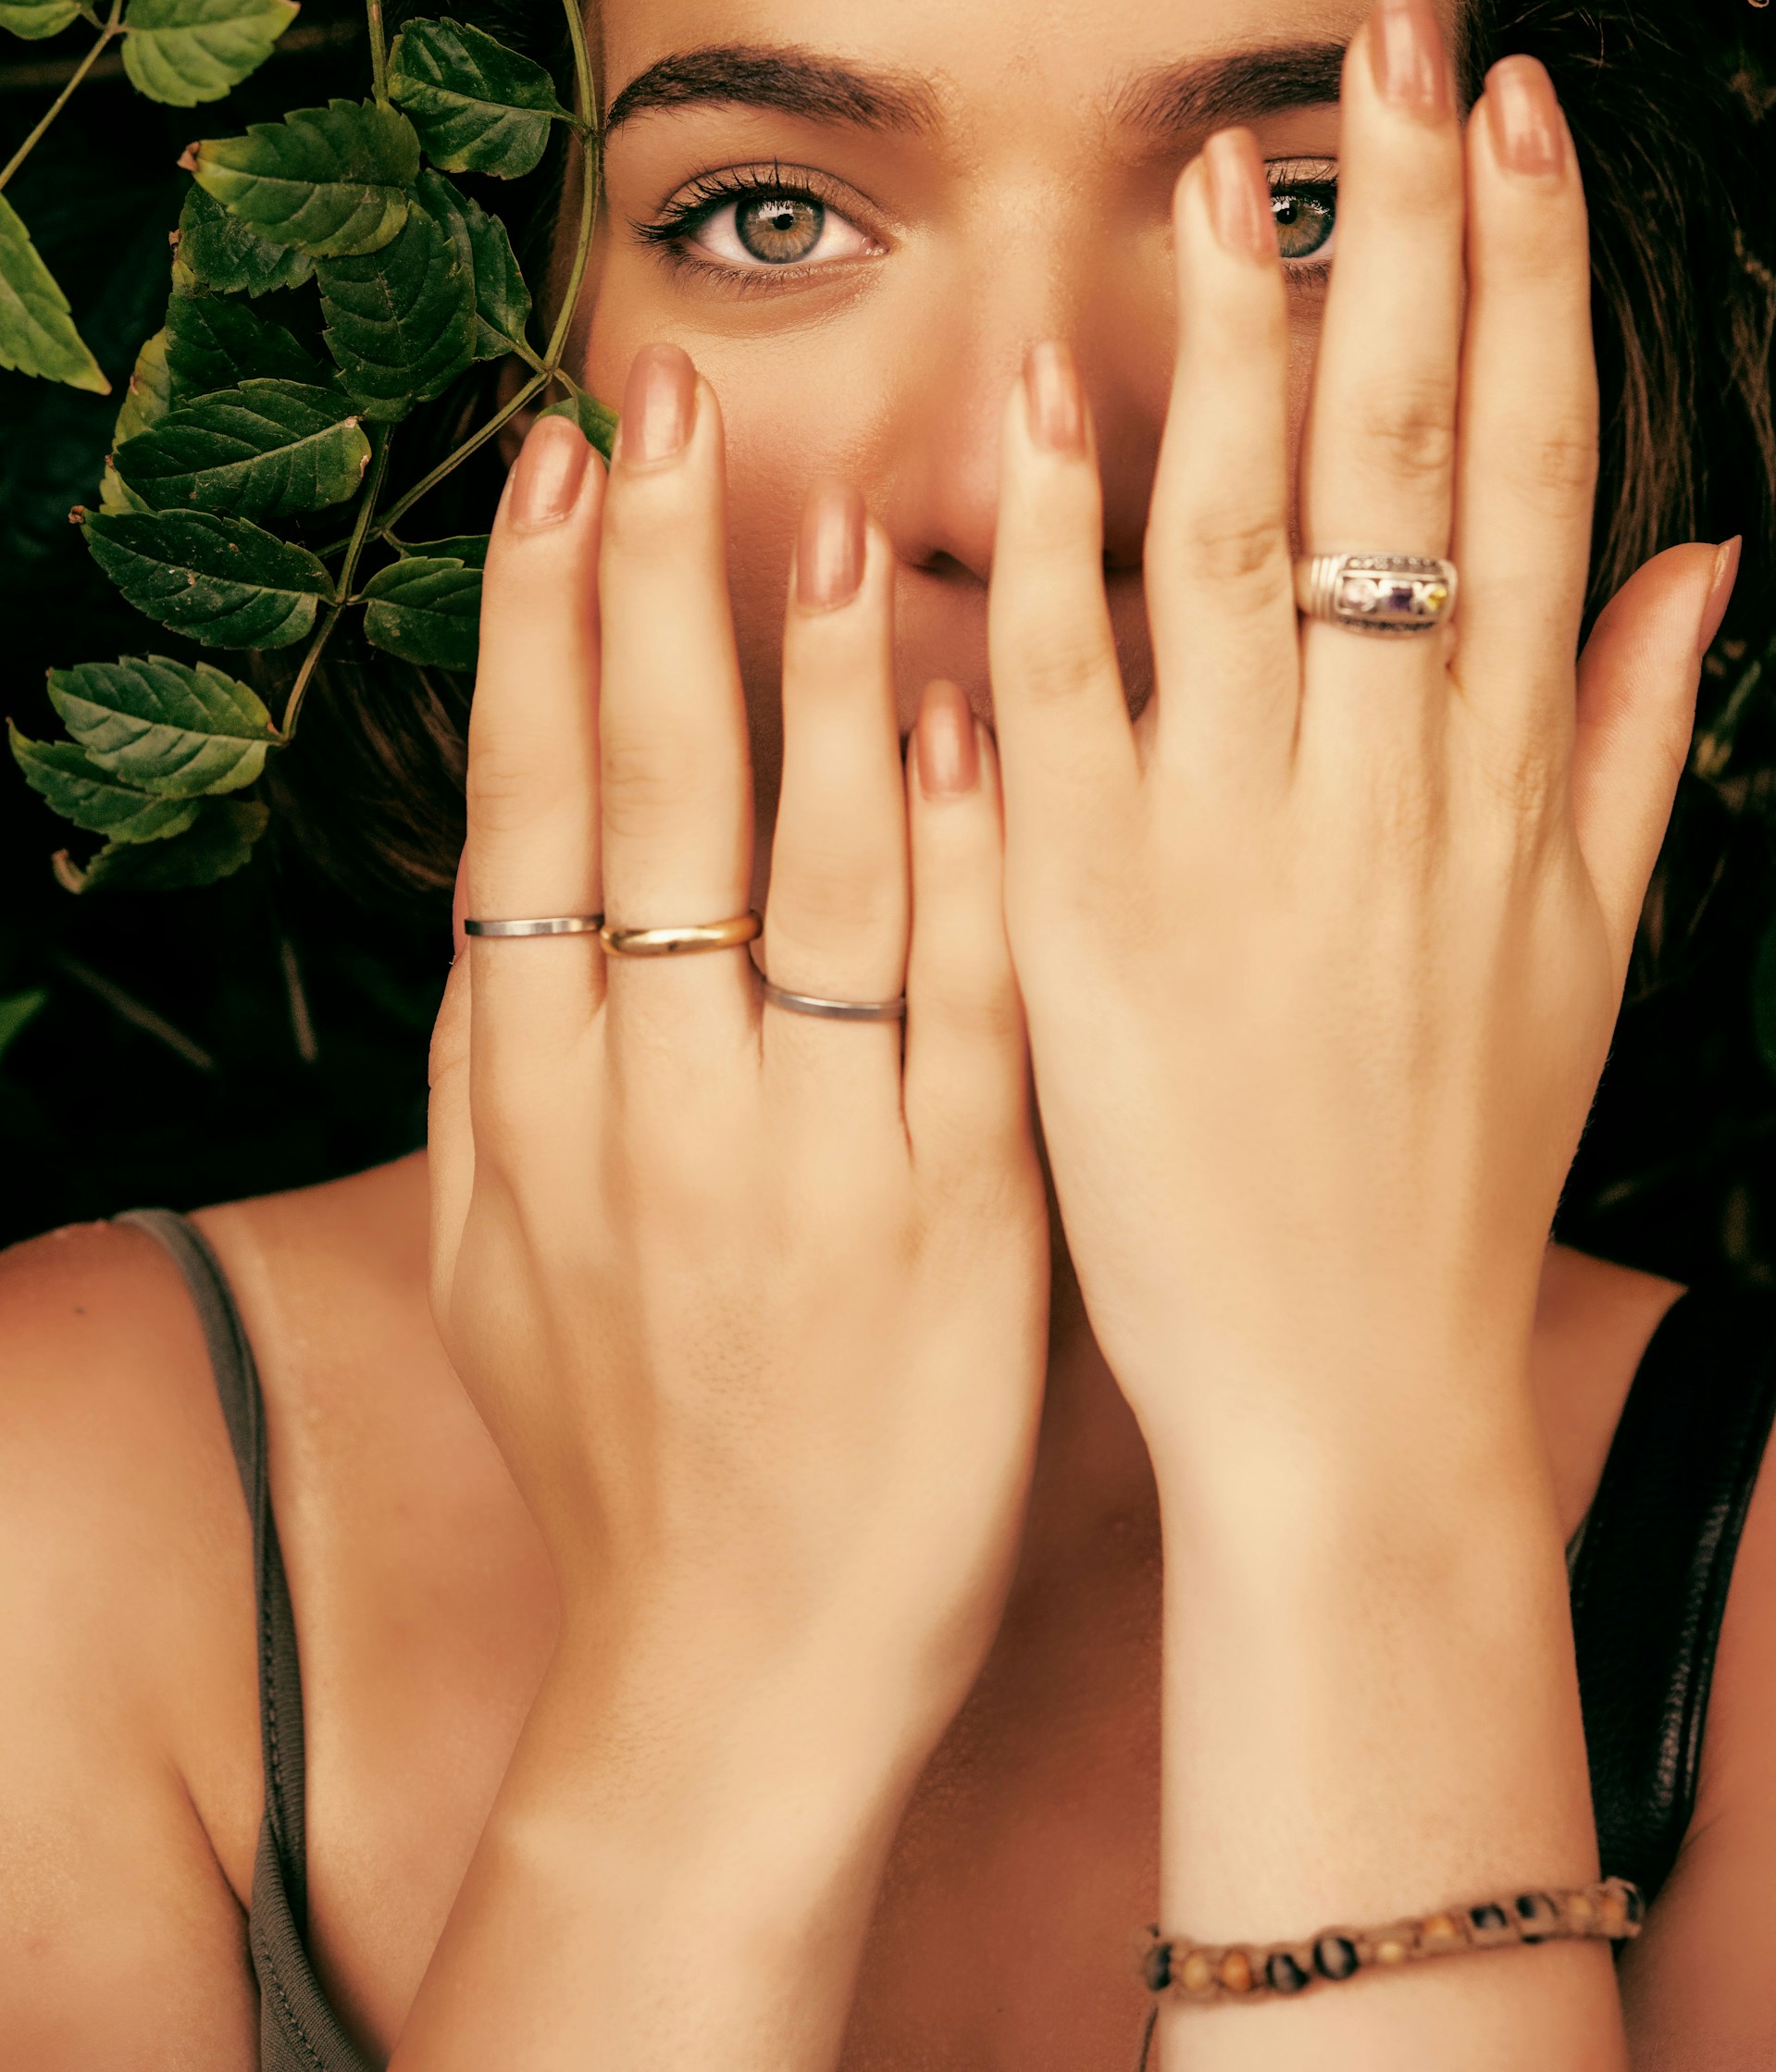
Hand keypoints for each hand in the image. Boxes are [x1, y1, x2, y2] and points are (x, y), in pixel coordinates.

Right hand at [427, 348, 1046, 1780]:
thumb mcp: (492, 1259)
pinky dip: (954, 875)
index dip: (539, 637)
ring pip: (802, 888)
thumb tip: (498, 881)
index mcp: (529, 1109)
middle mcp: (651, 1113)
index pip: (527, 819)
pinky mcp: (951, 1230)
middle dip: (650, 593)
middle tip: (667, 409)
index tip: (555, 474)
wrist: (728, 1681)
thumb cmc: (615, 1453)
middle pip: (646, 809)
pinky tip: (967, 734)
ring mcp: (802, 1167)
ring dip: (810, 691)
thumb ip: (498, 1068)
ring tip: (825, 515)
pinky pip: (954, 1019)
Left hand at [987, 0, 1731, 1496]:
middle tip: (1387, 49)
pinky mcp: (1091, 914)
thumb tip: (1707, 558)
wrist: (1345, 1391)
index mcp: (1508, 780)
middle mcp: (1390, 782)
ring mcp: (1238, 842)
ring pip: (1249, 542)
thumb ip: (1638, 743)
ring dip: (1242, 342)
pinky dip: (1063, 537)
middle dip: (1403, 243)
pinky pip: (1072, 696)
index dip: (1527, 283)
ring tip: (1224, 163)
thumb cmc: (1458, 1164)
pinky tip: (1047, 388)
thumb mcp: (1591, 950)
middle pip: (1410, 463)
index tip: (1508, 117)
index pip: (1535, 475)